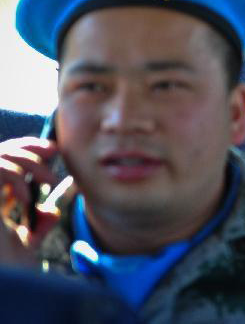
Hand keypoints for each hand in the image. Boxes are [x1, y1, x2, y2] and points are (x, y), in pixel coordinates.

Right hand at [0, 137, 68, 264]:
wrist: (3, 280)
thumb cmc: (7, 268)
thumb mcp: (26, 243)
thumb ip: (38, 226)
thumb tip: (52, 212)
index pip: (4, 159)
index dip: (28, 148)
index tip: (53, 151)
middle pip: (1, 152)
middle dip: (31, 150)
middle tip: (56, 157)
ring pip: (0, 157)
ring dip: (30, 163)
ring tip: (51, 181)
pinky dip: (14, 177)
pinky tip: (26, 198)